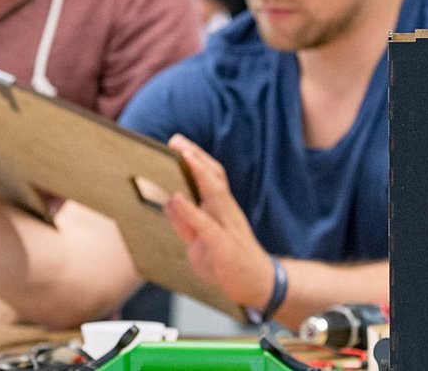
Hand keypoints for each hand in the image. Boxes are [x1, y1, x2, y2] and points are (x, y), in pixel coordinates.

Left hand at [161, 134, 275, 309]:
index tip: (180, 143)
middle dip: (196, 157)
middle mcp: (228, 213)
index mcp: (223, 210)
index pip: (212, 177)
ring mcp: (229, 227)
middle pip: (215, 177)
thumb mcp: (202, 242)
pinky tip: (177, 197)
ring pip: (215, 193)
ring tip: (182, 157)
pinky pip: (206, 224)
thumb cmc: (230, 263)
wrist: (259, 286)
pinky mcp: (224, 246)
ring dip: (198, 173)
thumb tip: (169, 202)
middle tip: (176, 141)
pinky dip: (190, 209)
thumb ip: (186, 224)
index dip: (197, 158)